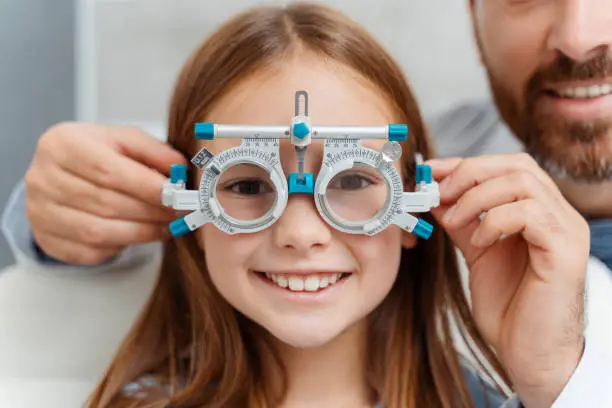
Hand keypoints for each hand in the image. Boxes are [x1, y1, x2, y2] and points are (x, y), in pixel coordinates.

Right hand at [25, 122, 185, 264]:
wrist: (59, 175)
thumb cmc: (96, 155)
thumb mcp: (123, 141)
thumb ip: (154, 151)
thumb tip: (180, 169)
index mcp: (62, 144)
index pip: (107, 170)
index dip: (147, 186)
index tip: (177, 194)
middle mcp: (43, 178)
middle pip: (105, 203)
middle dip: (150, 211)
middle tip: (178, 213)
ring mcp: (40, 213)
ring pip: (98, 231)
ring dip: (142, 232)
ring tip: (167, 225)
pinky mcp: (47, 240)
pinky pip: (91, 251)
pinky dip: (122, 245)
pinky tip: (140, 235)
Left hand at [427, 153, 588, 407]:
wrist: (530, 354)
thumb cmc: (509, 308)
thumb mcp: (477, 252)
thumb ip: (463, 221)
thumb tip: (436, 193)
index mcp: (540, 212)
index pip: (507, 166)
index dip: (465, 163)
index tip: (429, 170)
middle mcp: (559, 215)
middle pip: (517, 165)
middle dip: (469, 173)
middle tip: (438, 193)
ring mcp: (566, 230)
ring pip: (522, 182)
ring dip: (476, 197)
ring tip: (454, 221)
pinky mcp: (566, 251)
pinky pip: (530, 213)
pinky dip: (494, 221)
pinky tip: (480, 242)